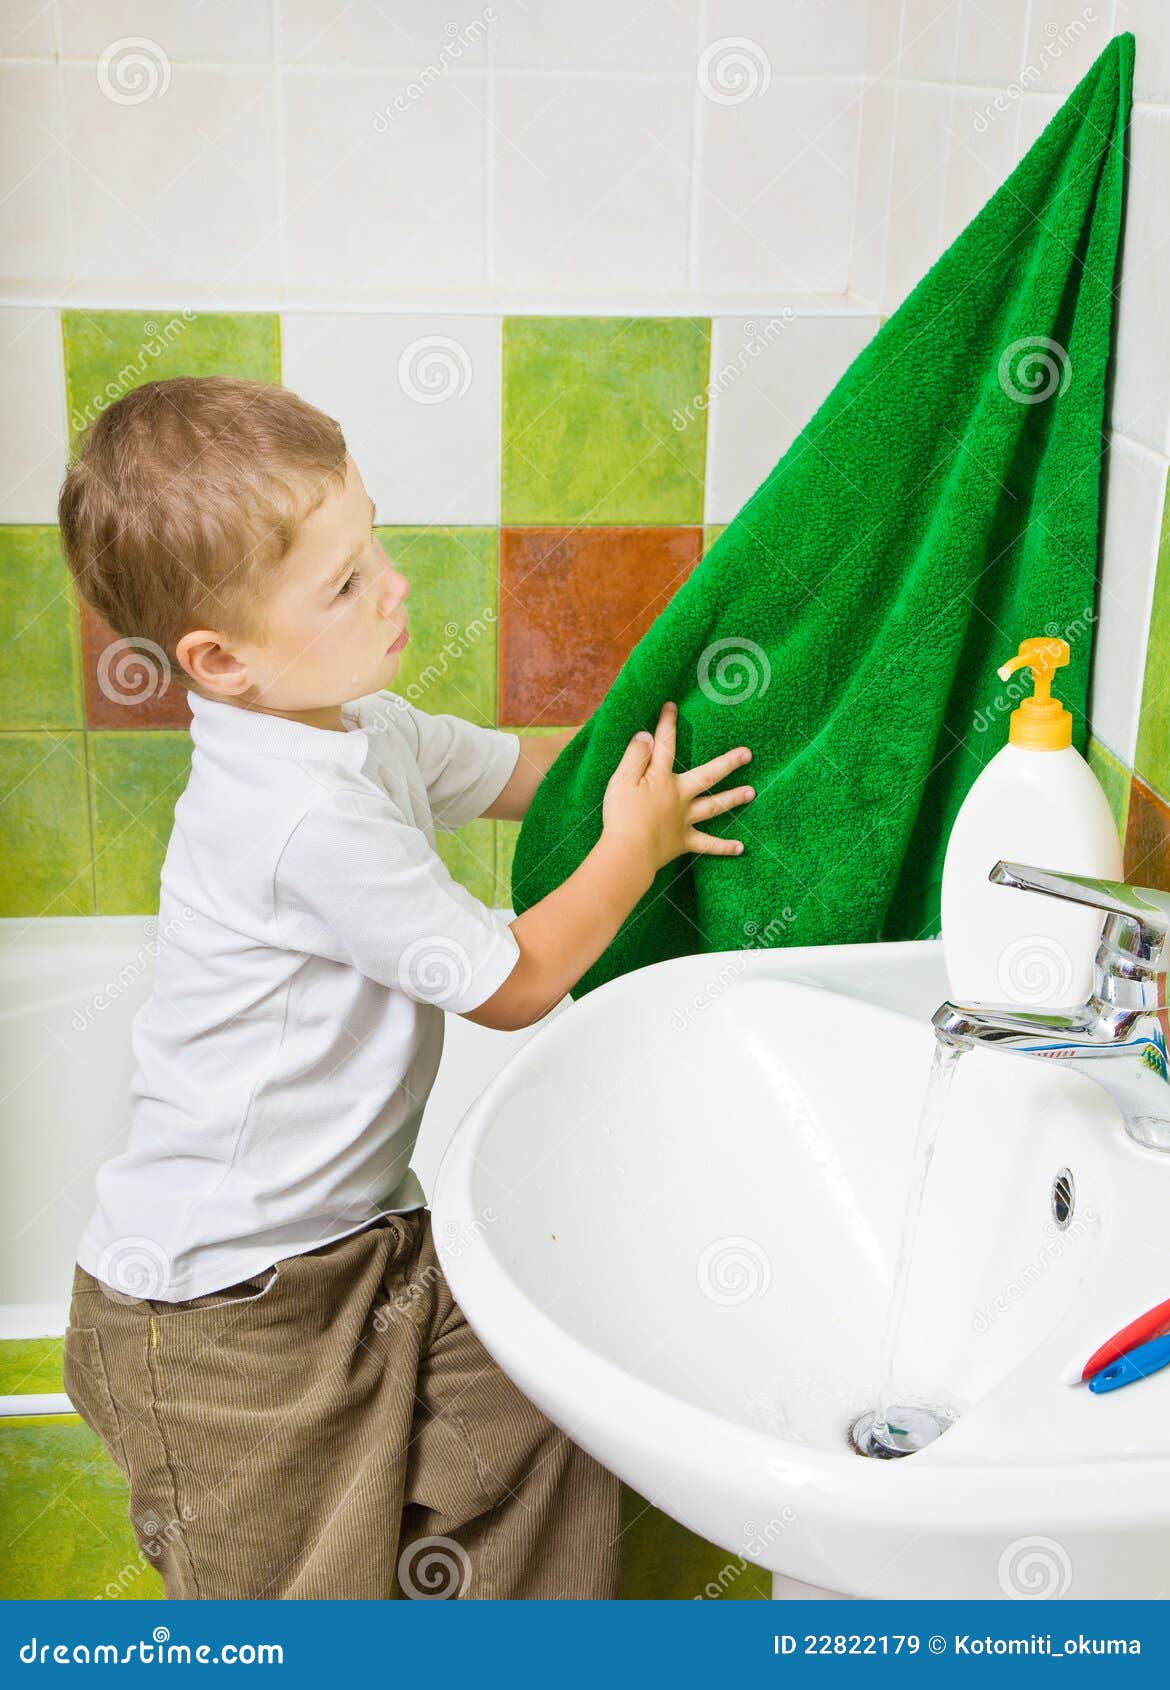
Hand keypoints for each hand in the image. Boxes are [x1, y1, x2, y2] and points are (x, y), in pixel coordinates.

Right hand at [601, 700, 753, 873]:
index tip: (672, 706)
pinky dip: (724, 847)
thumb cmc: (622, 814)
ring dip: (733, 798)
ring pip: (713, 807)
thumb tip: (647, 736)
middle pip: (707, 776)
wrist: (629, 851)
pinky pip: (708, 845)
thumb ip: (636, 756)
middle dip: (727, 763)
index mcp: (661, 778)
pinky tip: (740, 847)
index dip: (667, 725)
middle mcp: (679, 797)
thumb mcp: (622, 779)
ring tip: (752, 792)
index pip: (665, 746)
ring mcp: (684, 820)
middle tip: (748, 754)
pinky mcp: (683, 842)